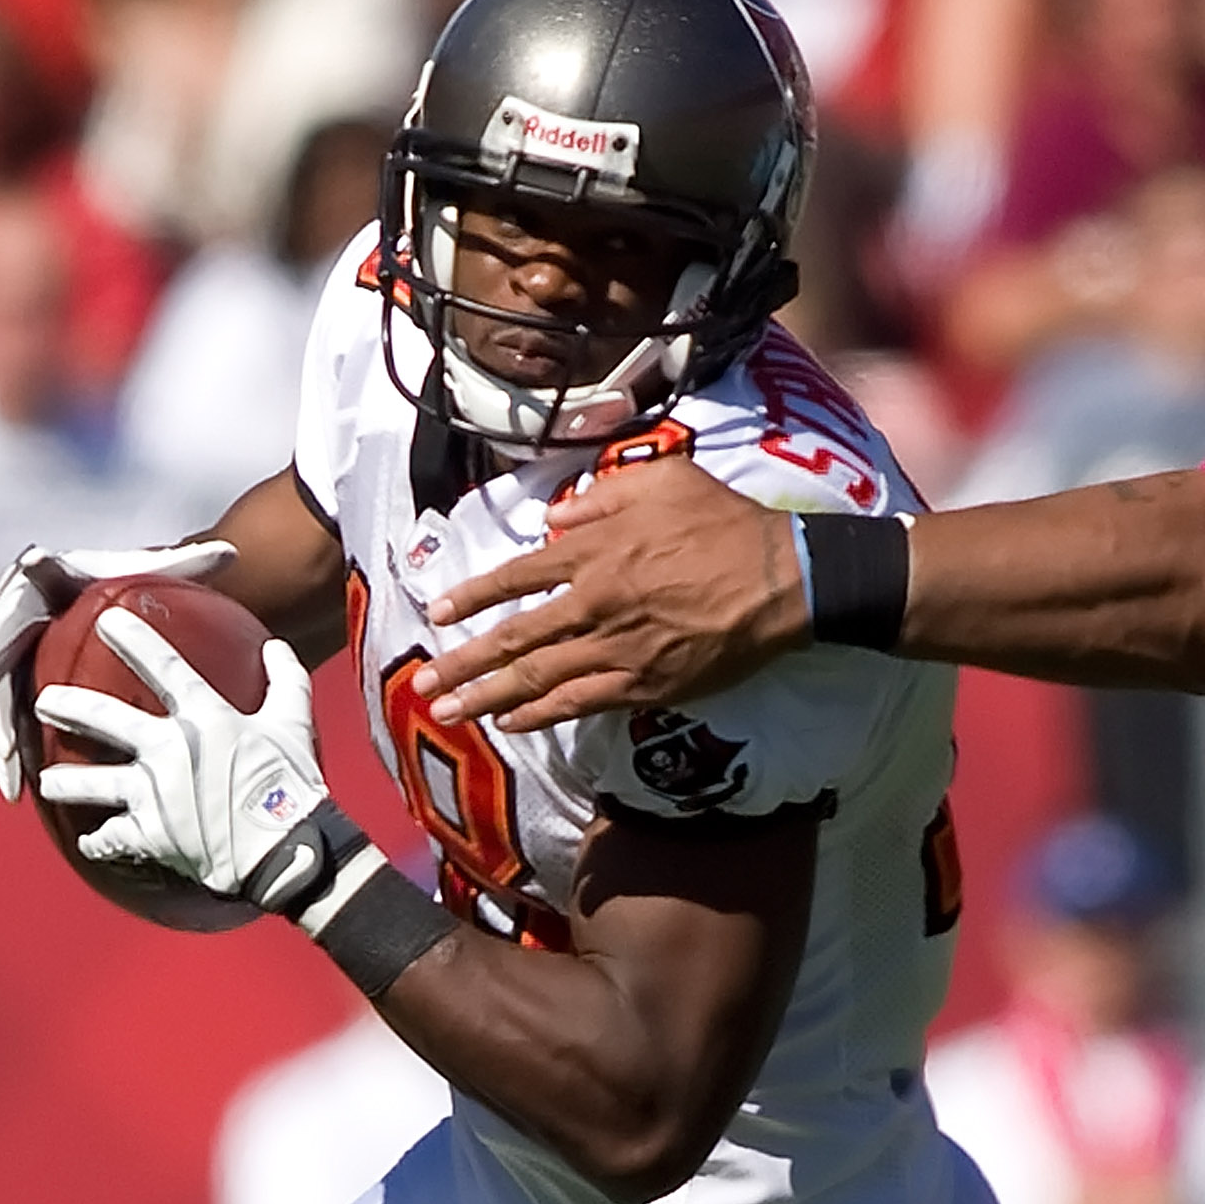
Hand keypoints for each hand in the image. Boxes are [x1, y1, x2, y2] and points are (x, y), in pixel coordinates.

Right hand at [0, 541, 236, 800]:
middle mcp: (13, 631)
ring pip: (0, 711)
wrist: (117, 597)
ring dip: (3, 748)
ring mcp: (13, 664)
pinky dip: (14, 757)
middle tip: (8, 752)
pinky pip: (14, 726)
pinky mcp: (19, 691)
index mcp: (32, 596)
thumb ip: (184, 563)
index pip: (9, 620)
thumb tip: (228, 553)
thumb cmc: (133, 579)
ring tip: (12, 787)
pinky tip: (19, 793)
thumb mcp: (153, 571)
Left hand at [34, 609, 333, 906]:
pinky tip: (92, 842)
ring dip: (64, 783)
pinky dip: (100, 842)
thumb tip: (276, 646)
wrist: (286, 852)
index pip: (163, 666)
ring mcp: (154, 793)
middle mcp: (169, 749)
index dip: (134, 639)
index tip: (108, 621)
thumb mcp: (295, 725)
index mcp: (206, 717)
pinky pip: (110, 838)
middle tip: (44, 702)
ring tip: (48, 783)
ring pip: (91, 784)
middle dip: (68, 706)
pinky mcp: (149, 835)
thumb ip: (286, 680)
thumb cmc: (294, 785)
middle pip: (103, 719)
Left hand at [414, 453, 806, 731]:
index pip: (517, 576)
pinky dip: (540, 715)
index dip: (473, 596)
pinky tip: (511, 724)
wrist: (780, 579)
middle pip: (514, 638)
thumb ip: (603, 495)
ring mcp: (617, 649)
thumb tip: (558, 518)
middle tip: (423, 682)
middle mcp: (593, 603)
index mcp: (593, 552)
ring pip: (537, 678)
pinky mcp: (644, 684)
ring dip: (486, 696)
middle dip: (462, 662)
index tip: (439, 613)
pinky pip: (579, 703)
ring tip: (447, 712)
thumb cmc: (726, 523)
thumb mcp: (663, 479)